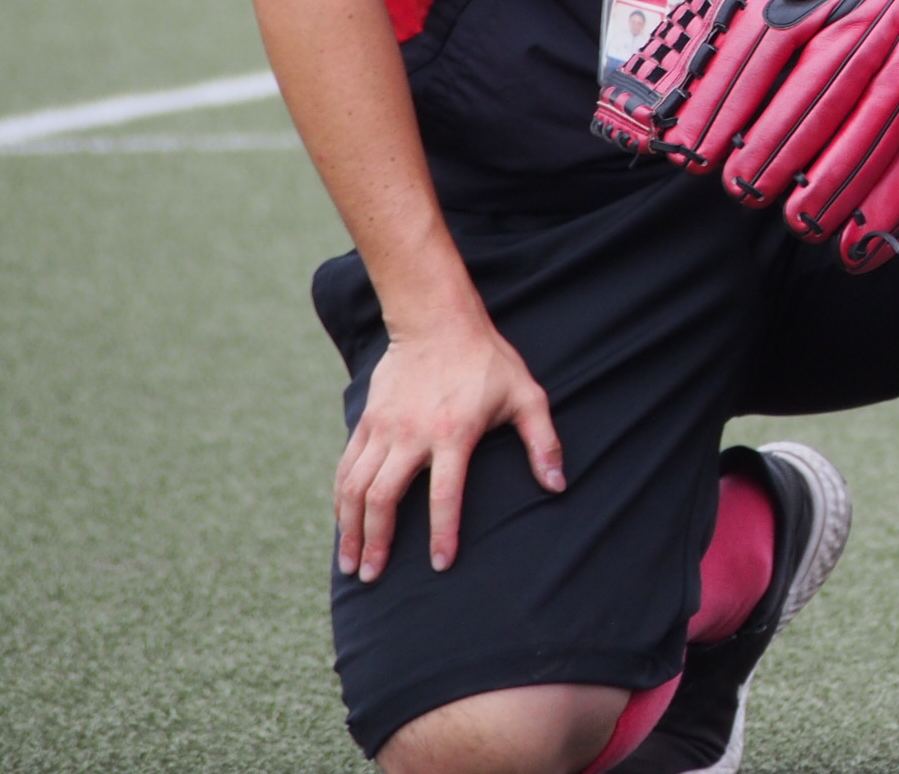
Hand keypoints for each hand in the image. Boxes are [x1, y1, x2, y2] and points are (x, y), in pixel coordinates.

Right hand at [335, 311, 564, 581]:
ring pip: (356, 487)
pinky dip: (340, 498)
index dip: (443, 533)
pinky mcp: (367, 421)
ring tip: (350, 563)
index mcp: (454, 433)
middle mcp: (412, 434)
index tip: (439, 565)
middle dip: (376, 542)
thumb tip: (558, 485)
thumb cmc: (487, 361)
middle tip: (371, 577)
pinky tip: (342, 522)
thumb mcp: (526, 395)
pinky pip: (346, 467)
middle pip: (384, 498)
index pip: (445, 495)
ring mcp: (384, 428)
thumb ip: (544, 441)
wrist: (437, 321)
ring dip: (350, 529)